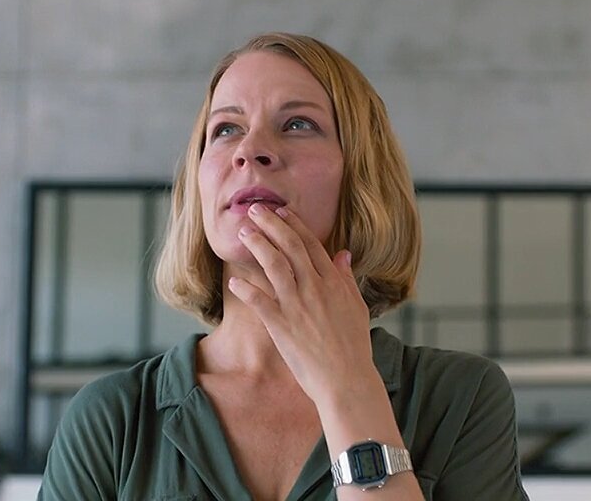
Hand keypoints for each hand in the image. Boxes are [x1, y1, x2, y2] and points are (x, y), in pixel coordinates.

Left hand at [228, 202, 379, 406]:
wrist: (347, 380)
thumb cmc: (354, 347)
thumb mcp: (356, 307)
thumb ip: (346, 278)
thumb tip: (342, 253)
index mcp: (333, 283)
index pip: (311, 244)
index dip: (294, 225)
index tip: (281, 211)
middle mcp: (315, 288)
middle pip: (290, 247)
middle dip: (270, 224)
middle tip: (255, 210)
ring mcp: (297, 306)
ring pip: (274, 266)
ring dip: (257, 246)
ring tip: (243, 233)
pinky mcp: (282, 326)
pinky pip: (259, 301)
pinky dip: (246, 288)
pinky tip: (234, 280)